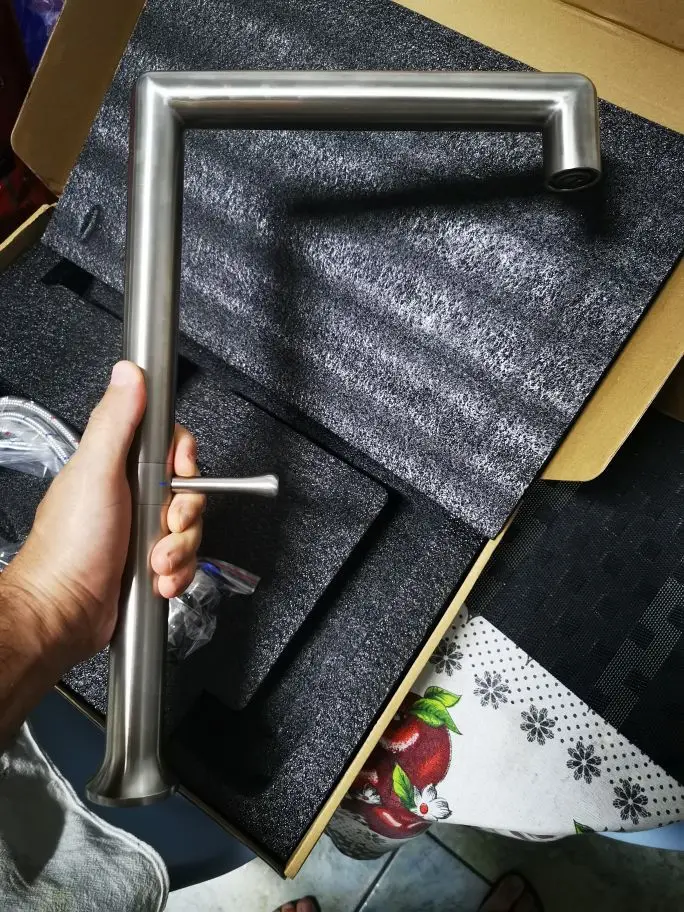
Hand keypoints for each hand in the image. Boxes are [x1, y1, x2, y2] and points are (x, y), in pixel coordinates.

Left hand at [2, 360, 204, 669]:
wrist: (62, 615)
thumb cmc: (69, 549)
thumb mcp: (95, 473)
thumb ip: (116, 421)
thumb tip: (128, 374)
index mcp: (117, 465)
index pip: (171, 446)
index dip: (185, 460)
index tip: (179, 475)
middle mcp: (130, 495)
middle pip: (190, 491)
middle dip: (186, 516)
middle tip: (165, 526)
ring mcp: (140, 531)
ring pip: (190, 530)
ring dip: (181, 551)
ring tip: (155, 561)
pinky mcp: (150, 563)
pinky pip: (185, 561)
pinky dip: (177, 574)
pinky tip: (156, 579)